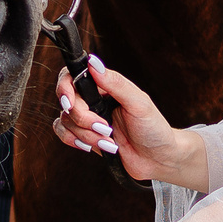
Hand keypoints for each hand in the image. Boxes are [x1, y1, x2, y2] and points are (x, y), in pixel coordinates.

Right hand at [53, 56, 202, 188]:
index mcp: (104, 86)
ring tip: (110, 141)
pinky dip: (76, 141)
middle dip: (84, 119)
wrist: (158, 158)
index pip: (72, 76)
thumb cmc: (154, 128)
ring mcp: (88, 118)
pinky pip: (64, 134)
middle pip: (68, 102)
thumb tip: (93, 62)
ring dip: (87, 135)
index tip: (70, 102)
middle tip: (106, 128)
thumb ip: (115, 83)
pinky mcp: (84, 135)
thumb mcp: (139, 103)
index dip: (65, 88)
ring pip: (65, 120)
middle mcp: (93, 99)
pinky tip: (96, 145)